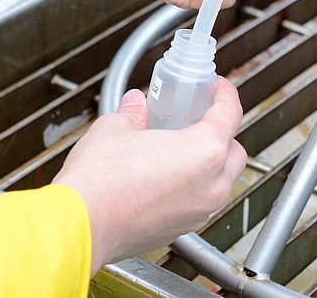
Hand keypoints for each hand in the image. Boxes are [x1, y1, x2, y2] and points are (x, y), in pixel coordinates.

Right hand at [52, 78, 246, 273]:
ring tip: (180, 149)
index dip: (225, 94)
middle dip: (222, 134)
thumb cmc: (100, 180)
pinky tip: (165, 177)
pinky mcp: (182, 230)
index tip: (217, 88)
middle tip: (198, 119)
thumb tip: (136, 105)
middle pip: (235, 152)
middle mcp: (211, 185)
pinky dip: (193, 188)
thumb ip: (134, 114)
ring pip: (221, 182)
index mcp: (205, 151)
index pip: (230, 114)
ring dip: (210, 164)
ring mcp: (198, 212)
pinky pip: (200, 203)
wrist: (81, 227)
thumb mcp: (115, 128)